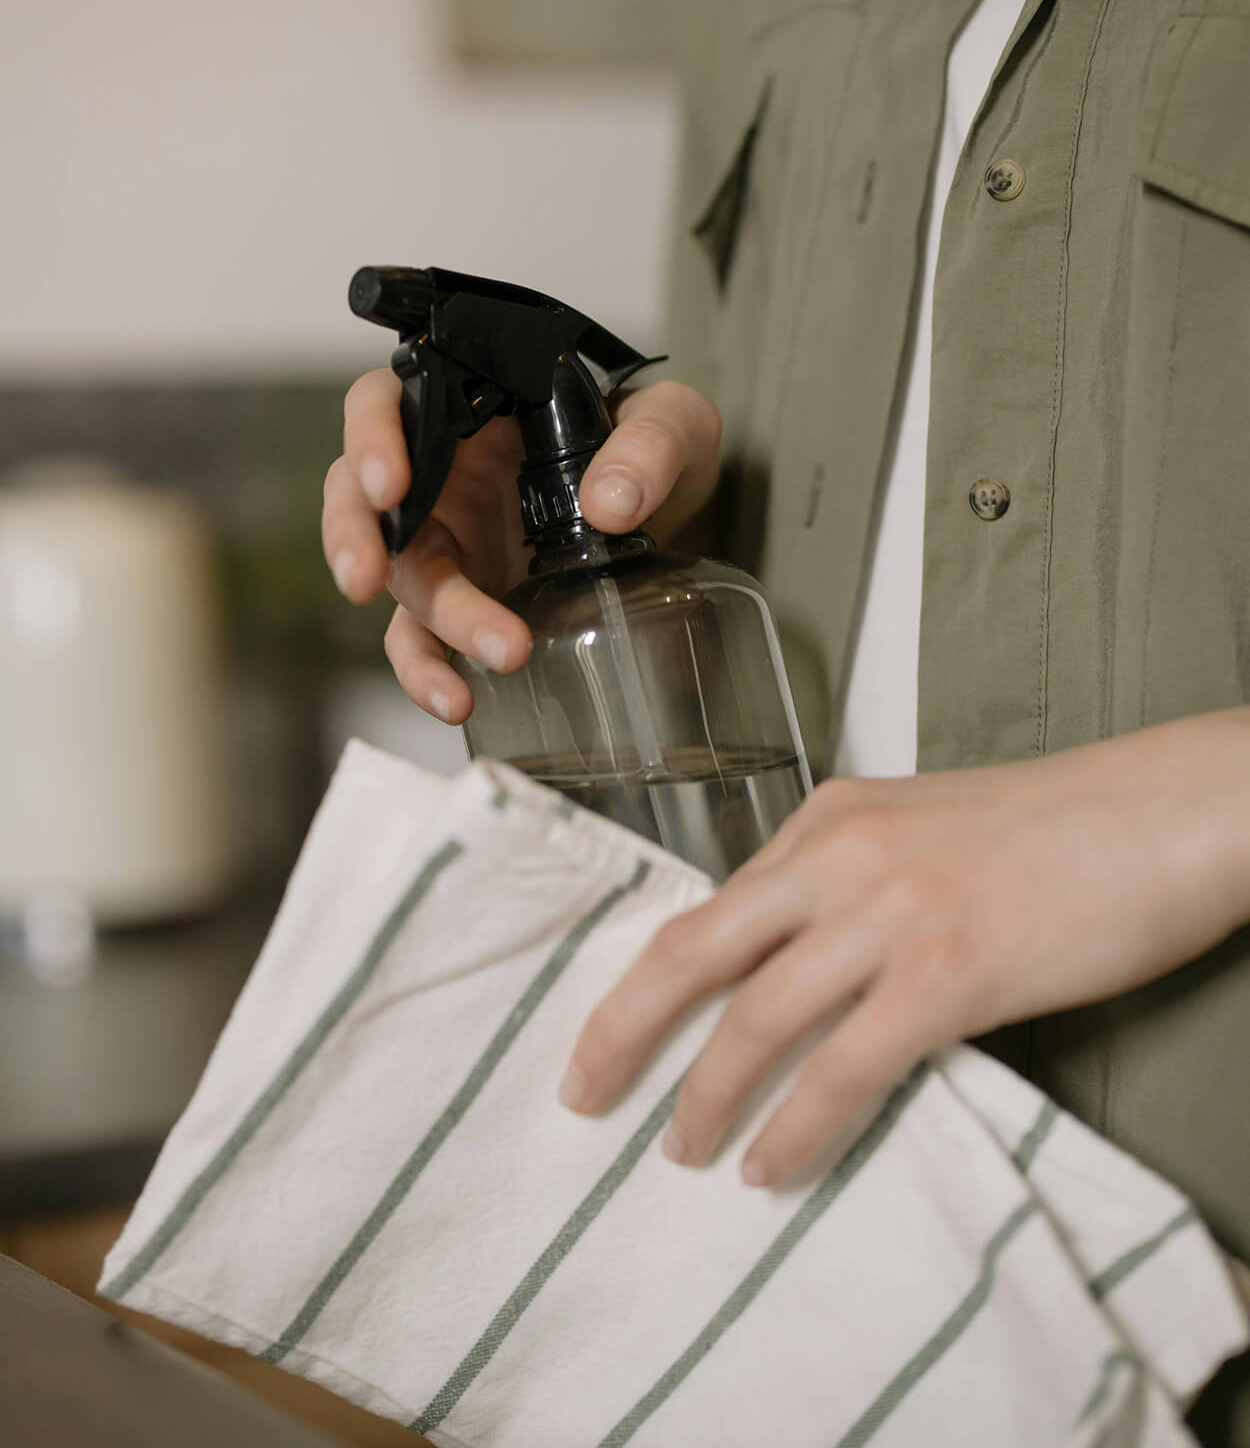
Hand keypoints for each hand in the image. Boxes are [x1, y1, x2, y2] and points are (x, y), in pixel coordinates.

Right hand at [320, 368, 720, 723]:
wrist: (674, 512)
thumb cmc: (654, 447)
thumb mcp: (674, 425)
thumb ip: (651, 445)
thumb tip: (610, 503)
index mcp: (470, 407)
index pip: (388, 402)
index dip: (371, 438)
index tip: (389, 483)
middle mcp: (442, 472)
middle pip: (361, 496)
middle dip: (355, 537)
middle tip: (368, 576)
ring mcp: (448, 541)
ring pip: (398, 577)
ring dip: (424, 625)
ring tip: (468, 669)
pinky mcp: (462, 600)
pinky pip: (423, 639)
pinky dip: (430, 672)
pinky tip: (458, 700)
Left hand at [559, 711, 1249, 1186]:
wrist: (1161, 812)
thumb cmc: (1054, 827)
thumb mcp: (923, 829)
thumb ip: (848, 881)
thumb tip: (792, 964)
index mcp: (829, 816)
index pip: (712, 906)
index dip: (650, 979)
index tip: (612, 1030)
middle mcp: (840, 855)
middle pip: (696, 952)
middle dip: (624, 1029)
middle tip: (584, 1093)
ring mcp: (890, 912)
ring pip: (757, 1018)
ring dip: (707, 1095)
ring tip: (683, 1150)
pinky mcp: (949, 973)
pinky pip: (845, 1067)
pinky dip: (797, 1125)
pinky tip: (772, 1164)